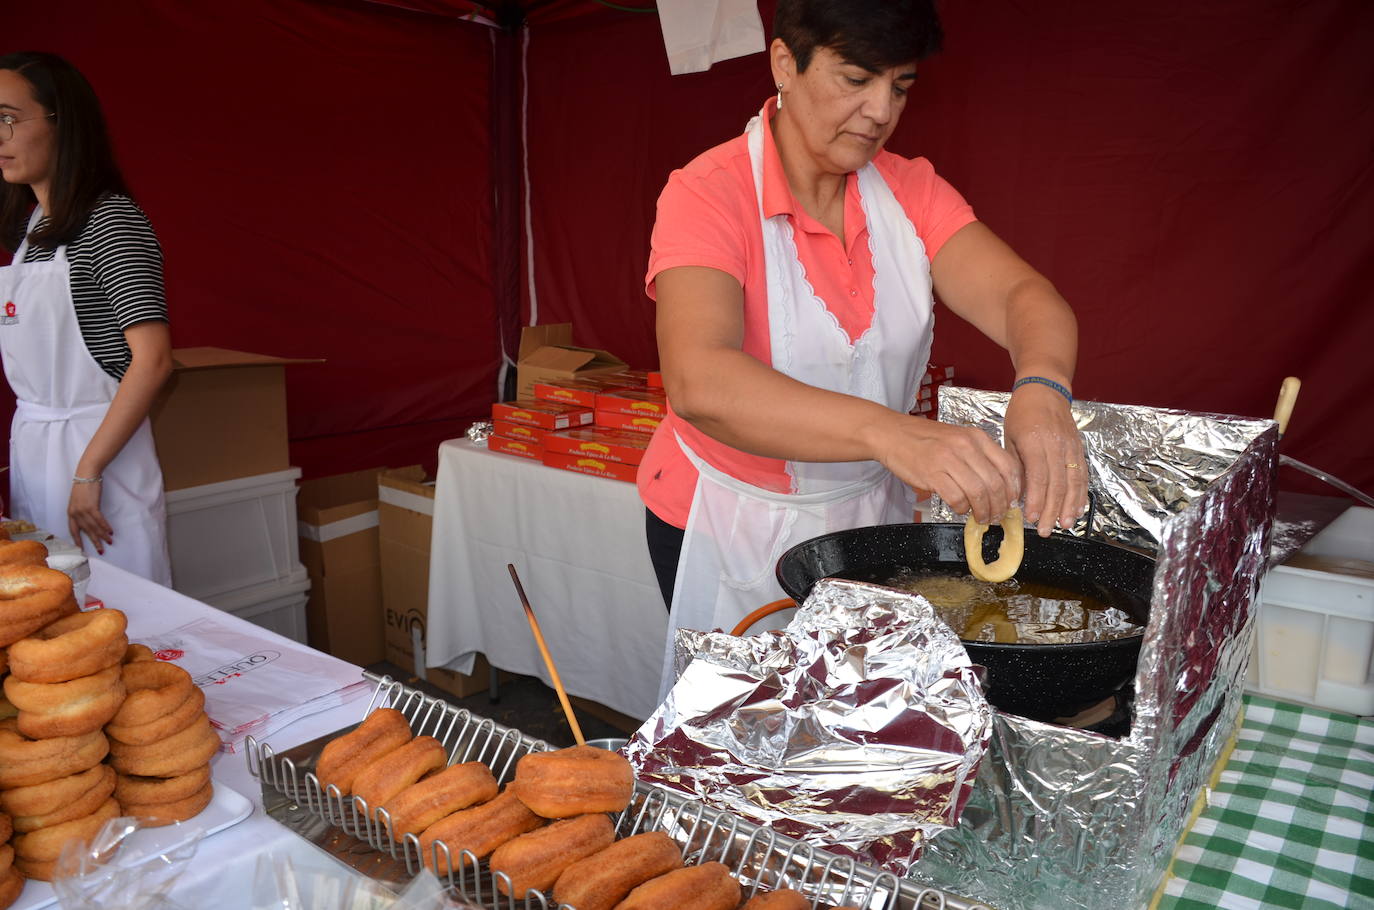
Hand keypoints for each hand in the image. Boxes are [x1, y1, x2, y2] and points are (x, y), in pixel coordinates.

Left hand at [68, 480, 112, 554]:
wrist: (86, 475)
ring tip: (109, 542)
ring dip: (102, 535)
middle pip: (86, 531)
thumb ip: (80, 510)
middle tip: (101, 550)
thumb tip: (87, 519)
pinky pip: (99, 520)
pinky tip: (110, 531)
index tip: (81, 549)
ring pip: (93, 527)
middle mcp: (75, 513)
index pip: (73, 530)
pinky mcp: (92, 506)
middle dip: (94, 541)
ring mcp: (83, 510)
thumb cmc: (83, 486)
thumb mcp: (78, 500)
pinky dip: (105, 526)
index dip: (77, 540)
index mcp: (70, 513)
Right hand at [869, 415, 1019, 523]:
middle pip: (995, 483)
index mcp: (976, 437)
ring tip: (981, 518)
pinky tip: (960, 509)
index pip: (1008, 466)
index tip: (1012, 501)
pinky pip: (956, 498)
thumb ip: (978, 456)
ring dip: (983, 511)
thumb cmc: (924, 439)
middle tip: (997, 516)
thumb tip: (999, 485)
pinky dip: (962, 509)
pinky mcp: (932, 474)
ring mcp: (948, 459)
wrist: (892, 434)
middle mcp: (966, 446)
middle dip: (1000, 506)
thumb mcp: (958, 438)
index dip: (1014, 489)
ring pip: (978, 493)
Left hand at [1004, 383, 1086, 535]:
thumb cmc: (1022, 414)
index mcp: (1034, 441)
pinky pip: (1083, 474)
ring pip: (1073, 481)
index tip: (1032, 518)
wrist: (1045, 390)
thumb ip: (1015, 466)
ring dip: (1070, 506)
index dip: (1037, 500)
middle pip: (1057, 483)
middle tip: (1046, 530)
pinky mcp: (1079, 448)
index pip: (1038, 476)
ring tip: (1065, 525)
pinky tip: (1078, 508)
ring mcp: (1070, 447)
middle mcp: (1056, 445)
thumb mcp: (1010, 437)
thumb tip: (1017, 496)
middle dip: (1052, 510)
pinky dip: (1081, 493)